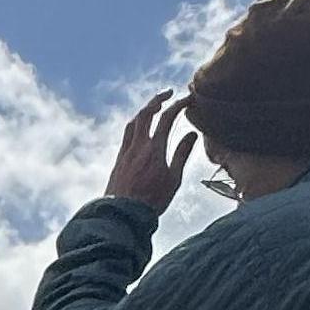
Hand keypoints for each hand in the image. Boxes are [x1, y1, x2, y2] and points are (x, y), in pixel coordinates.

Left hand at [105, 93, 195, 211]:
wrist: (122, 215)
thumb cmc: (152, 201)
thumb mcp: (173, 179)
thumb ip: (182, 154)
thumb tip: (191, 134)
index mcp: (154, 149)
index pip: (166, 118)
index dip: (178, 105)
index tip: (188, 99)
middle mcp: (137, 146)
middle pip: (145, 113)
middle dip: (158, 99)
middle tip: (169, 93)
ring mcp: (125, 152)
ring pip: (132, 122)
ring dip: (144, 111)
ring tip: (154, 108)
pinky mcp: (118, 159)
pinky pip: (126, 135)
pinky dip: (135, 125)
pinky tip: (140, 129)